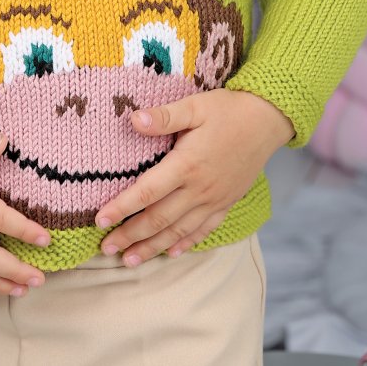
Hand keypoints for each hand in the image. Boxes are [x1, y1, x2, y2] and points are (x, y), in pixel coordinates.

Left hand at [94, 88, 294, 266]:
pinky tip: (170, 253)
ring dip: (152, 247)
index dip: (122, 207)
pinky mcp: (226, 203)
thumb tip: (133, 120)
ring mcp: (214, 200)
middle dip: (130, 235)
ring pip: (178, 231)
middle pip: (158, 219)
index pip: (146, 192)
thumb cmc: (228, 110)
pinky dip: (185, 244)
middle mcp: (199, 189)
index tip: (99, 220)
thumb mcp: (195, 106)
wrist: (267, 121)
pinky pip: (203, 230)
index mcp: (186, 164)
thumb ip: (164, 116)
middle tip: (106, 248)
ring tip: (129, 261)